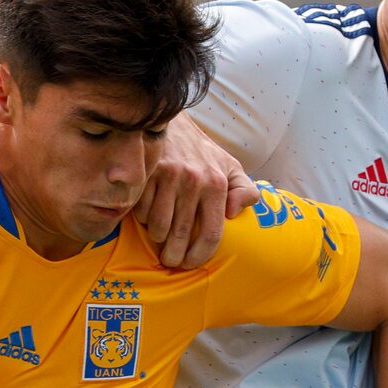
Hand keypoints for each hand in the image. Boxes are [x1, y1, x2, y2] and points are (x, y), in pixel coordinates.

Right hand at [135, 115, 258, 269]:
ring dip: (157, 239)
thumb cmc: (204, 154)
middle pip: (181, 236)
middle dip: (174, 257)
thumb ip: (246, 191)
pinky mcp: (147, 174)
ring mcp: (168, 177)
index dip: (200, 256)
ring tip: (160, 238)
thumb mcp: (231, 168)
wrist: (173, 123)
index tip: (191, 264)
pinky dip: (144, 219)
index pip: (211, 233)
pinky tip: (149, 215)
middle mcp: (194, 180)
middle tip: (171, 262)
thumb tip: (236, 212)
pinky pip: (142, 211)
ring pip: (158, 227)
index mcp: (216, 183)